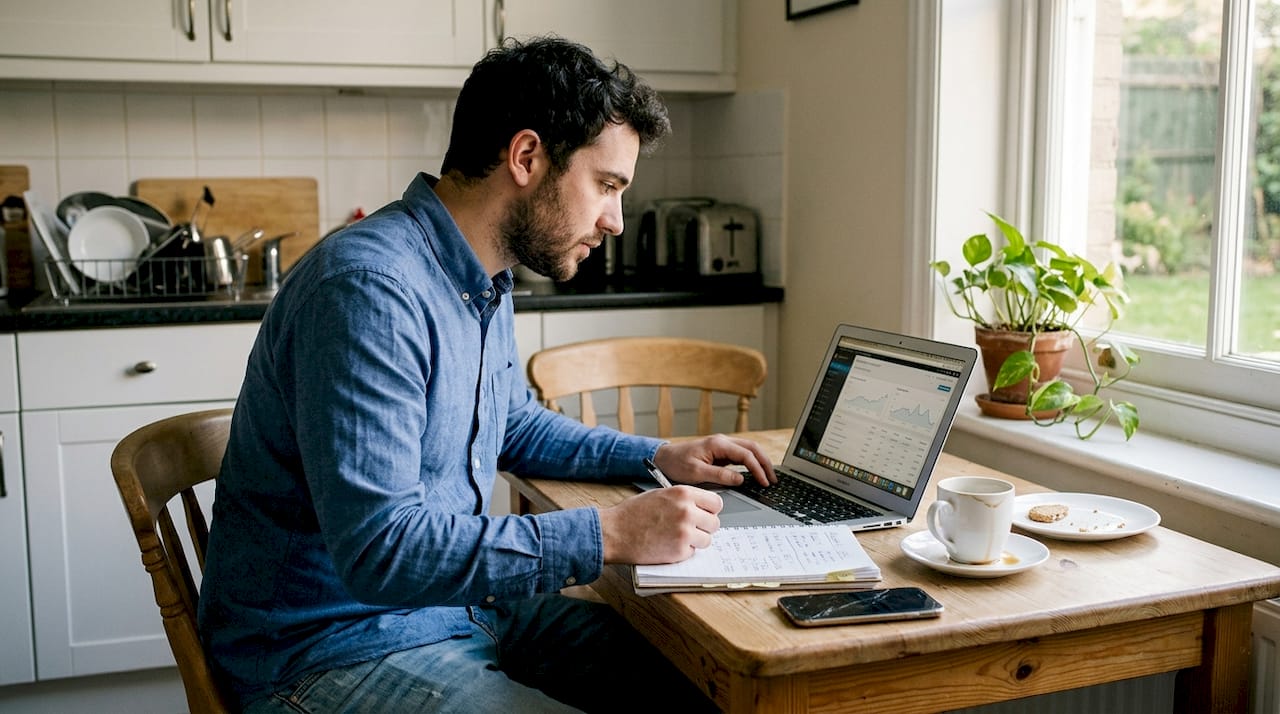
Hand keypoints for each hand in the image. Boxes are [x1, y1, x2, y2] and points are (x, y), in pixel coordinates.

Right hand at [599, 486, 722, 563]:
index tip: (704, 514)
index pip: (716, 502)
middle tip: (690, 529)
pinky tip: (667, 545)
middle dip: (703, 527)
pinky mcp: (679, 550)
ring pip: (707, 539)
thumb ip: (683, 499)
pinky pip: (693, 552)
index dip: (710, 510)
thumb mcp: (660, 495)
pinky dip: (683, 552)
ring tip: (677, 537)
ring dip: (695, 541)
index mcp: (683, 493)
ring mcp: (685, 532)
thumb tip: (701, 507)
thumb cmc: (632, 513)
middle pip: (714, 523)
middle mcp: (687, 511)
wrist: (615, 531)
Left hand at [651, 435, 775, 487]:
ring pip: (748, 450)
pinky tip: (756, 474)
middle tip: (773, 479)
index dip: (758, 468)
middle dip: (765, 463)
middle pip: (752, 448)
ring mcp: (722, 446)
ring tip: (768, 477)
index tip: (764, 482)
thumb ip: (719, 475)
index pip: (746, 454)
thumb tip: (741, 479)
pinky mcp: (721, 453)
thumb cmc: (676, 464)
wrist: (664, 458)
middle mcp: (723, 442)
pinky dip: (751, 463)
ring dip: (760, 462)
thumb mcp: (697, 472)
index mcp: (718, 444)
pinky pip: (741, 456)